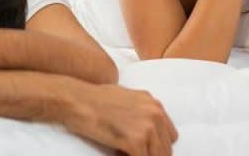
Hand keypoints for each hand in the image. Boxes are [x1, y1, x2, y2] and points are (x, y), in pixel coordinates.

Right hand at [62, 83, 177, 155]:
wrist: (77, 100)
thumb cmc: (95, 98)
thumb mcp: (127, 98)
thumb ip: (142, 112)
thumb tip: (144, 129)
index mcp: (154, 104)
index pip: (170, 136)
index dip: (156, 145)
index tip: (143, 149)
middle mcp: (155, 114)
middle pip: (166, 149)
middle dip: (150, 154)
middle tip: (129, 151)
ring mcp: (146, 128)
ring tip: (122, 151)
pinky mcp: (135, 141)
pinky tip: (116, 153)